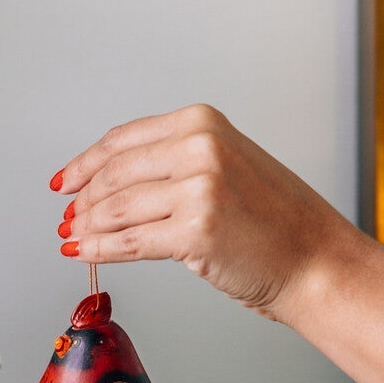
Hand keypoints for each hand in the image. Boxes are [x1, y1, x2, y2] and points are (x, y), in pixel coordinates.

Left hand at [51, 104, 359, 324]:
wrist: (317, 261)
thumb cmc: (278, 222)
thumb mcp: (227, 165)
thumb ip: (175, 163)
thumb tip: (110, 183)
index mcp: (203, 122)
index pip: (124, 139)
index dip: (86, 163)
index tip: (66, 182)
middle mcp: (199, 146)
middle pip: (114, 173)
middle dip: (83, 201)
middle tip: (67, 219)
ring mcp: (198, 188)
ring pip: (116, 209)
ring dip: (87, 227)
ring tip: (73, 239)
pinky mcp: (195, 231)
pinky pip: (129, 242)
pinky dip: (99, 250)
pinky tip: (85, 254)